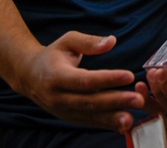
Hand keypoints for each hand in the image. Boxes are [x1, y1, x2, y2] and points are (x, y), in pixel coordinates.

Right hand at [15, 31, 142, 132]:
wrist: (29, 76)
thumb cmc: (53, 55)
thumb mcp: (67, 41)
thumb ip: (88, 41)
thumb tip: (111, 41)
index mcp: (56, 76)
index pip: (85, 80)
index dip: (107, 79)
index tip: (129, 76)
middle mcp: (58, 97)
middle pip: (89, 102)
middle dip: (115, 102)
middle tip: (138, 100)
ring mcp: (63, 110)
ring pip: (90, 116)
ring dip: (112, 118)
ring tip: (132, 118)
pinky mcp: (69, 117)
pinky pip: (90, 122)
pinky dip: (107, 125)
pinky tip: (124, 125)